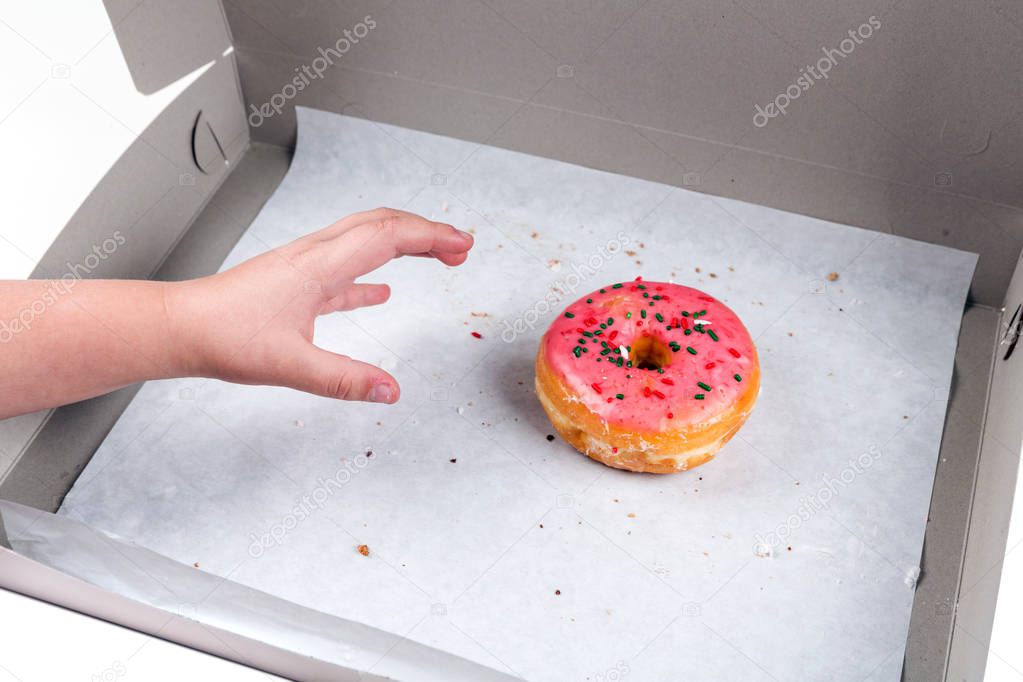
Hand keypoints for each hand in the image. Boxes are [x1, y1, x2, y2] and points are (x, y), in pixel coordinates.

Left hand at [165, 208, 473, 402]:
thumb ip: (344, 379)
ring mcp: (306, 267)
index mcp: (320, 266)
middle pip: (381, 225)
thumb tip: (391, 391)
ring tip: (435, 257)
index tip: (462, 244)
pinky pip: (346, 269)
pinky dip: (374, 274)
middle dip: (426, 231)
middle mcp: (315, 256)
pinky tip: (383, 292)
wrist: (179, 328)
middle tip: (460, 246)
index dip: (431, 236)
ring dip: (404, 244)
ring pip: (365, 240)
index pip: (387, 236)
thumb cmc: (223, 337)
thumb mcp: (290, 366)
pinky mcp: (296, 284)